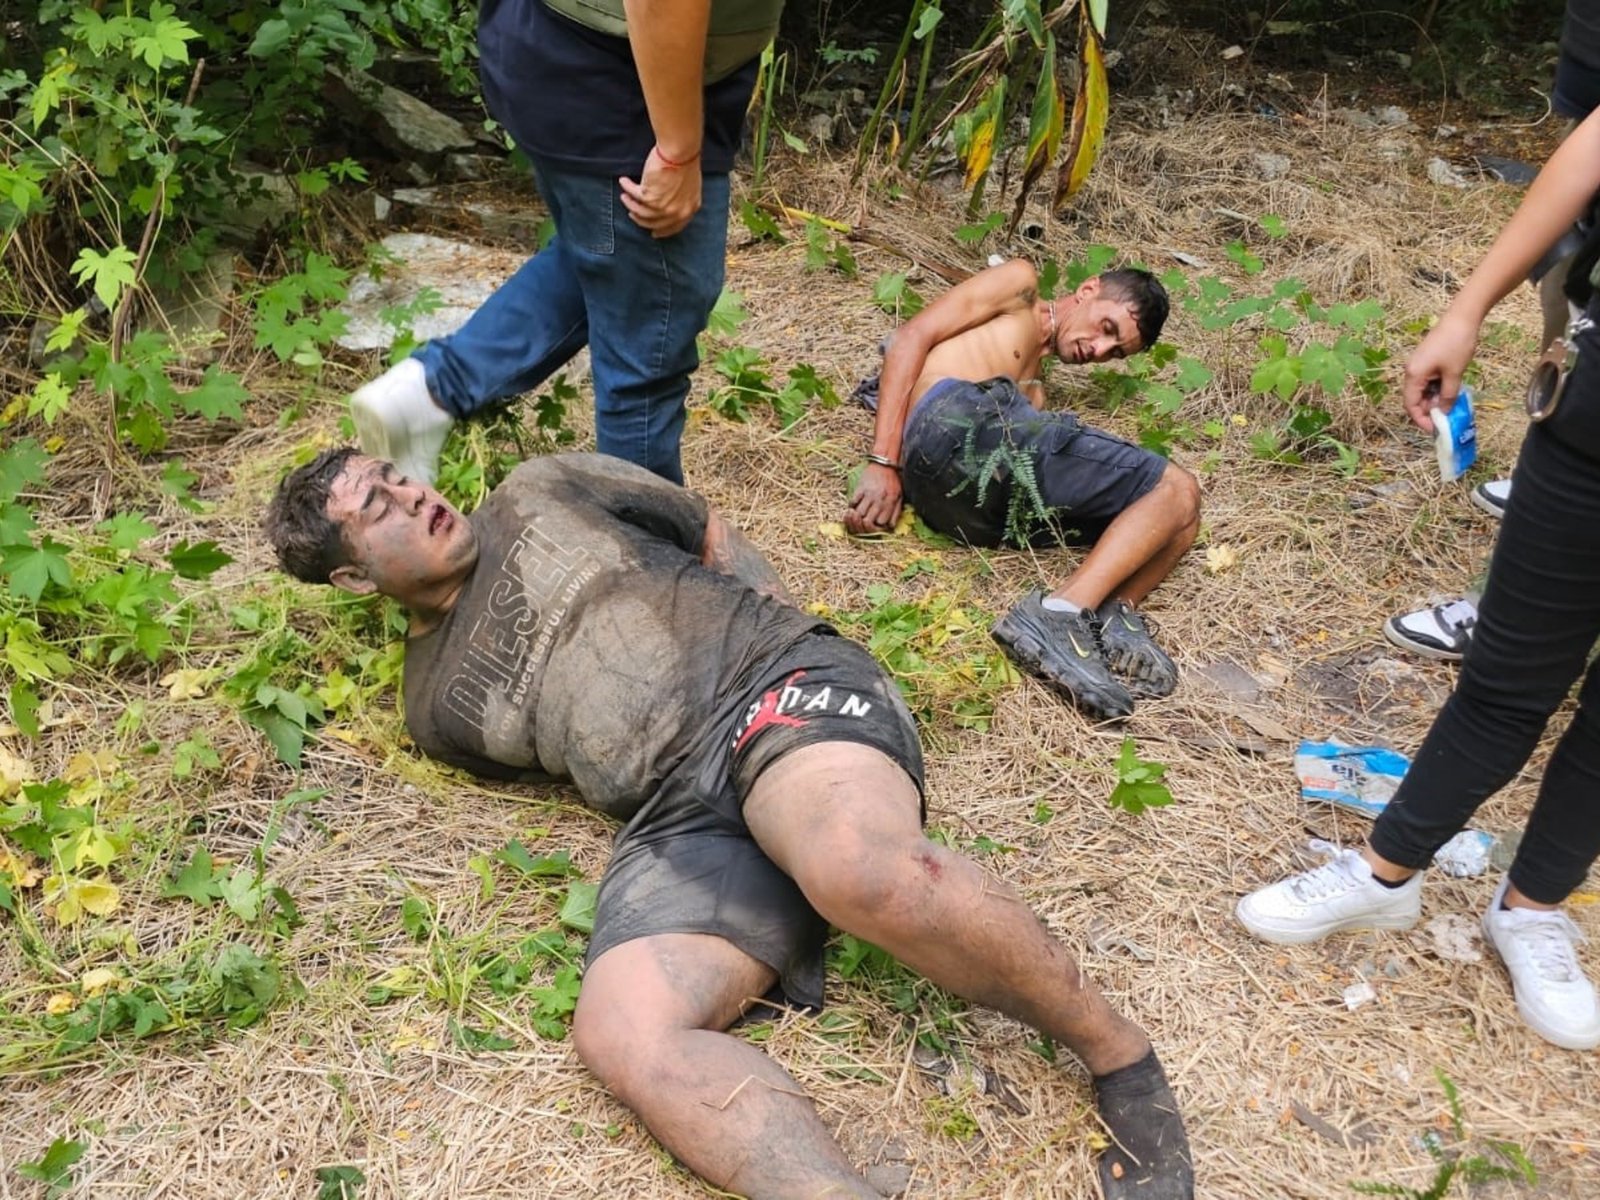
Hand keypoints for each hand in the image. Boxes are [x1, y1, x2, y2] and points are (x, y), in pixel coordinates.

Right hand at [619, 147, 702, 238]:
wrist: (680, 152)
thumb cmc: (686, 161)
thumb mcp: (691, 186)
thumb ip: (682, 198)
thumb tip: (670, 201)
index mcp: (689, 209)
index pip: (674, 227)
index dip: (662, 231)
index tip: (654, 233)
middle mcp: (676, 212)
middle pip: (655, 223)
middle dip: (641, 220)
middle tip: (633, 214)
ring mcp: (662, 207)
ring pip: (641, 212)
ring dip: (631, 204)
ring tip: (625, 197)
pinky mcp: (649, 197)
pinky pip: (634, 195)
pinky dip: (627, 188)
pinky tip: (624, 182)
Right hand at [845, 463, 903, 534]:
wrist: (884, 463)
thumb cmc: (893, 480)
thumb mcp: (899, 496)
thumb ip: (895, 512)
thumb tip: (889, 527)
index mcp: (889, 503)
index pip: (880, 524)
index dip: (876, 528)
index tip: (873, 526)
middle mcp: (879, 500)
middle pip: (867, 522)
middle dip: (863, 527)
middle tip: (861, 524)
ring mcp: (869, 494)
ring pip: (859, 514)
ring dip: (855, 518)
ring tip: (855, 517)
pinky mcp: (860, 488)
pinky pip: (853, 502)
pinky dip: (851, 507)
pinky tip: (853, 507)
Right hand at [1401, 312, 1479, 431]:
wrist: (1462, 317)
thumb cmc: (1457, 344)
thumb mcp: (1454, 374)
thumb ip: (1448, 396)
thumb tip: (1444, 412)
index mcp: (1413, 375)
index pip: (1410, 404)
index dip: (1421, 419)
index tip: (1435, 429)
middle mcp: (1411, 371)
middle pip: (1415, 398)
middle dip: (1429, 410)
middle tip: (1446, 417)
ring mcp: (1418, 364)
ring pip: (1423, 390)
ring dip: (1435, 399)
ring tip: (1451, 404)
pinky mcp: (1426, 359)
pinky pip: (1428, 380)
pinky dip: (1437, 388)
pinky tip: (1450, 390)